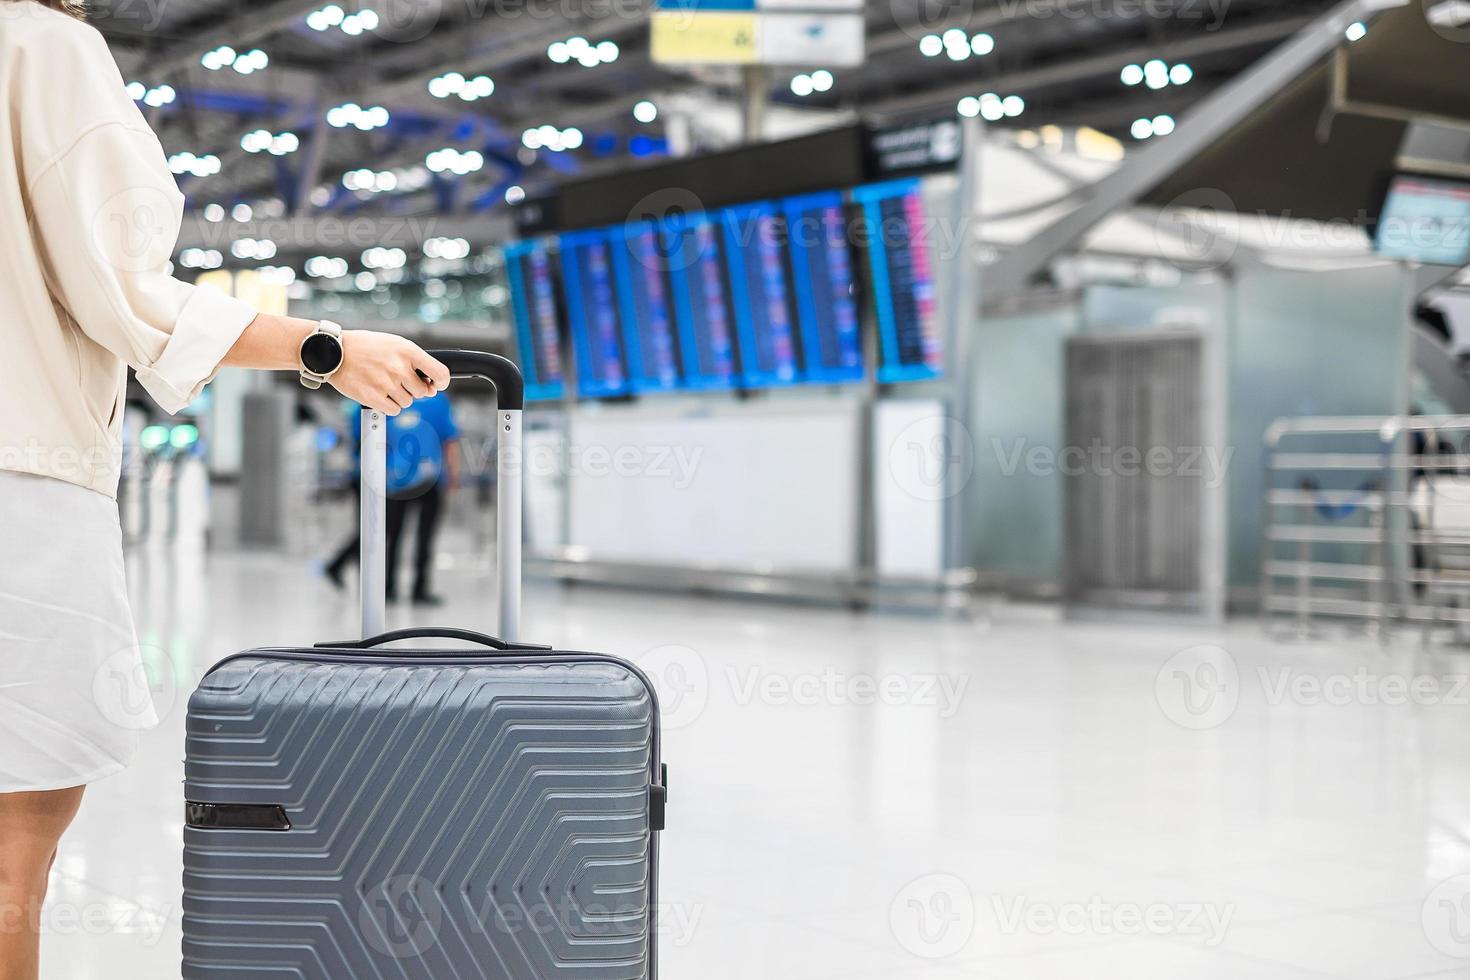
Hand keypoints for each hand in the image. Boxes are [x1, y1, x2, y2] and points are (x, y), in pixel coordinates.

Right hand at [328, 331, 450, 414]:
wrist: (335, 351)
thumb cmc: (366, 347)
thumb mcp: (394, 344)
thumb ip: (415, 364)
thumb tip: (432, 387)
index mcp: (407, 351)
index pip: (439, 373)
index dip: (442, 382)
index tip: (437, 384)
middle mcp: (398, 368)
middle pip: (422, 392)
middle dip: (413, 389)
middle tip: (397, 379)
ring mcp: (386, 383)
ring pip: (407, 402)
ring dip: (399, 397)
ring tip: (384, 383)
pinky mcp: (373, 397)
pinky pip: (394, 410)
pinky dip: (389, 405)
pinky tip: (379, 393)